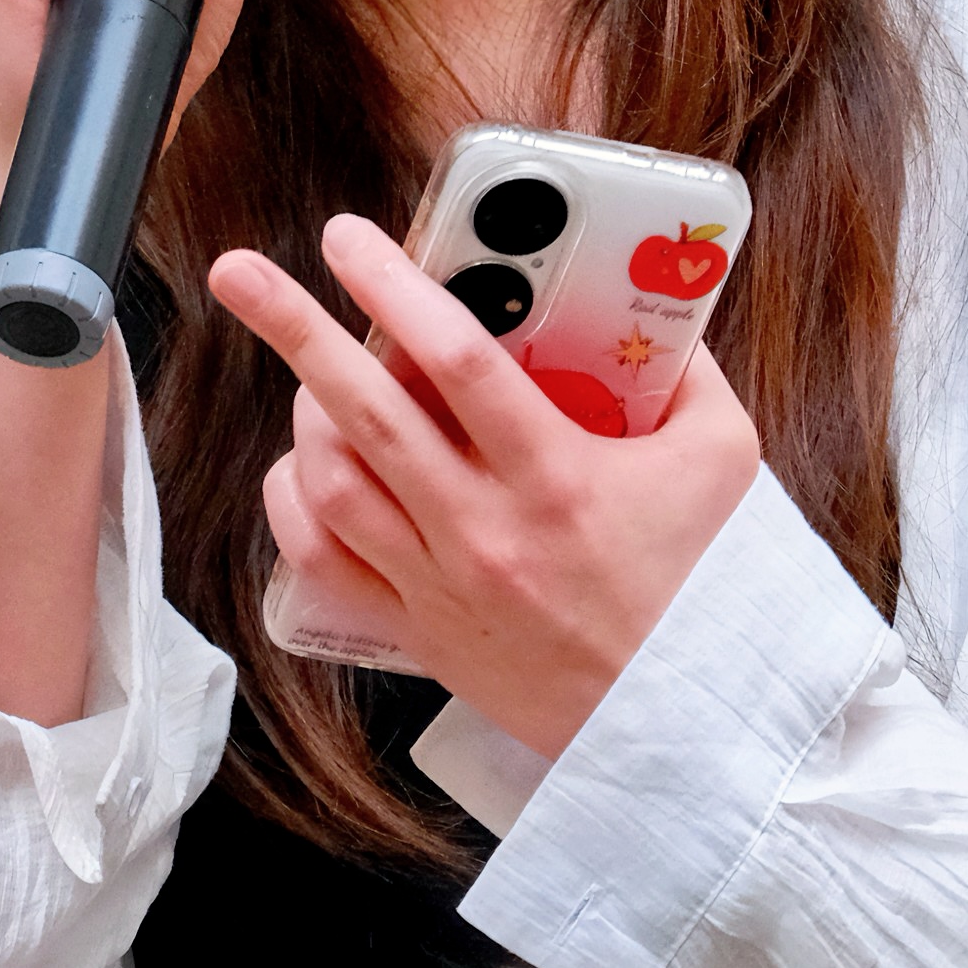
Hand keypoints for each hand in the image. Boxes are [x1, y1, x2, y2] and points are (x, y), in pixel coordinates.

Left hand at [212, 215, 764, 759]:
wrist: (693, 729)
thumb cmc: (710, 590)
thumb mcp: (724, 461)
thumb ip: (686, 373)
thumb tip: (655, 300)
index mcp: (557, 476)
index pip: (456, 361)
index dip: (395, 288)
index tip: (349, 238)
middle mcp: (484, 528)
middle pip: (365, 411)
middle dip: (295, 328)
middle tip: (242, 271)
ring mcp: (441, 584)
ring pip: (331, 482)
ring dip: (304, 411)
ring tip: (308, 367)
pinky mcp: (420, 632)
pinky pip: (324, 562)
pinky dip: (296, 505)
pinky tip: (302, 466)